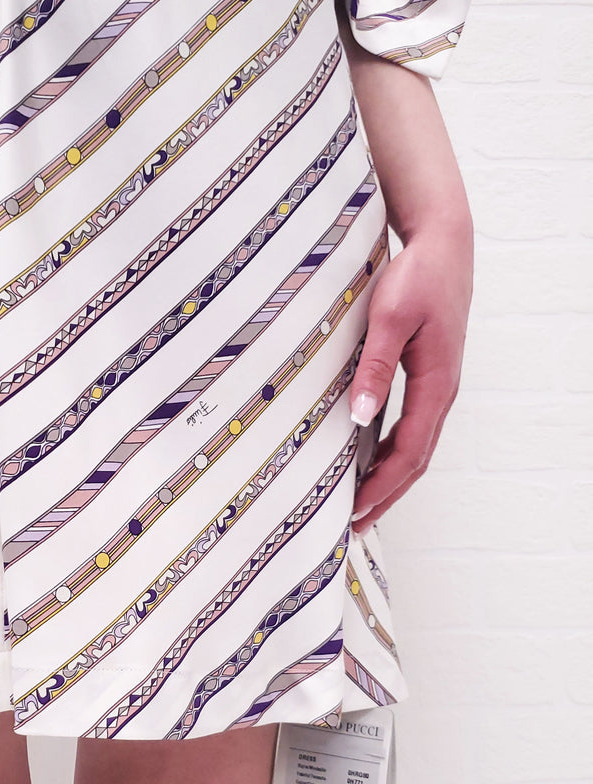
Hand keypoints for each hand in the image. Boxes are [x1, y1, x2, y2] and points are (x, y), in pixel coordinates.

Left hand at [347, 226, 471, 533]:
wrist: (443, 243)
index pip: (409, 451)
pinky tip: (371, 462)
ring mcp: (438, 386)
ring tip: (361, 506)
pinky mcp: (429, 377)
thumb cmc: (417, 276)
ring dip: (389, 479)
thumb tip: (361, 418)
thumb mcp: (390, 319)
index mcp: (437, 383)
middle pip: (416, 460)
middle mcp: (442, 392)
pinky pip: (413, 427)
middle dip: (386, 495)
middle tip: (354, 526)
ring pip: (416, 447)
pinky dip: (393, 453)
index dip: (382, 486)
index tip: (355, 511)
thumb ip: (375, 368)